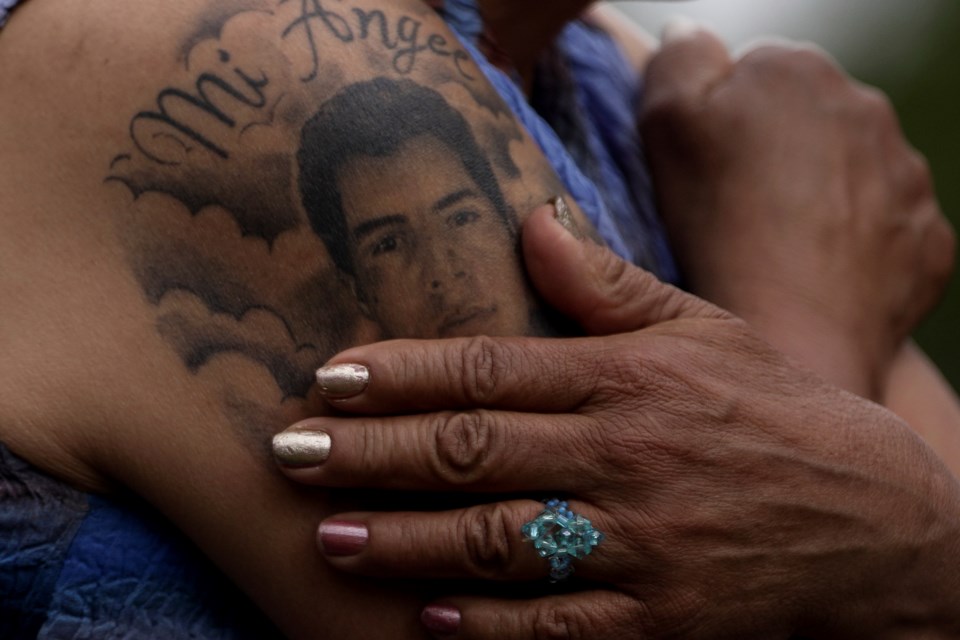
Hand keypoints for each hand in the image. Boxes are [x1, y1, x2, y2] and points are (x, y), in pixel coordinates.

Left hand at [273, 207, 959, 638]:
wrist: (871, 518)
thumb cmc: (770, 410)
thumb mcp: (700, 330)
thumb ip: (608, 284)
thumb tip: (531, 222)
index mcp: (625, 378)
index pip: (488, 369)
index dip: (401, 374)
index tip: (328, 379)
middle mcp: (624, 455)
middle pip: (472, 454)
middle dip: (371, 456)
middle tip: (289, 457)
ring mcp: (641, 542)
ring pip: (499, 540)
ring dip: (405, 542)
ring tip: (329, 536)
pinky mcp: (662, 618)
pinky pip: (559, 625)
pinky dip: (490, 625)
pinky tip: (428, 617)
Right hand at [641, 23, 955, 399]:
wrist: (792, 331)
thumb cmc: (716, 224)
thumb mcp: (664, 122)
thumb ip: (678, 58)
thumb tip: (691, 33)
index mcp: (796, 69)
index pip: (751, 73)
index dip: (719, 120)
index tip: (701, 169)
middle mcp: (866, 109)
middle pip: (806, 121)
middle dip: (774, 154)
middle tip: (732, 212)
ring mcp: (907, 177)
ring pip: (852, 174)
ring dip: (819, 198)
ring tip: (773, 249)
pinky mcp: (928, 240)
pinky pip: (886, 230)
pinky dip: (855, 246)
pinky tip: (814, 275)